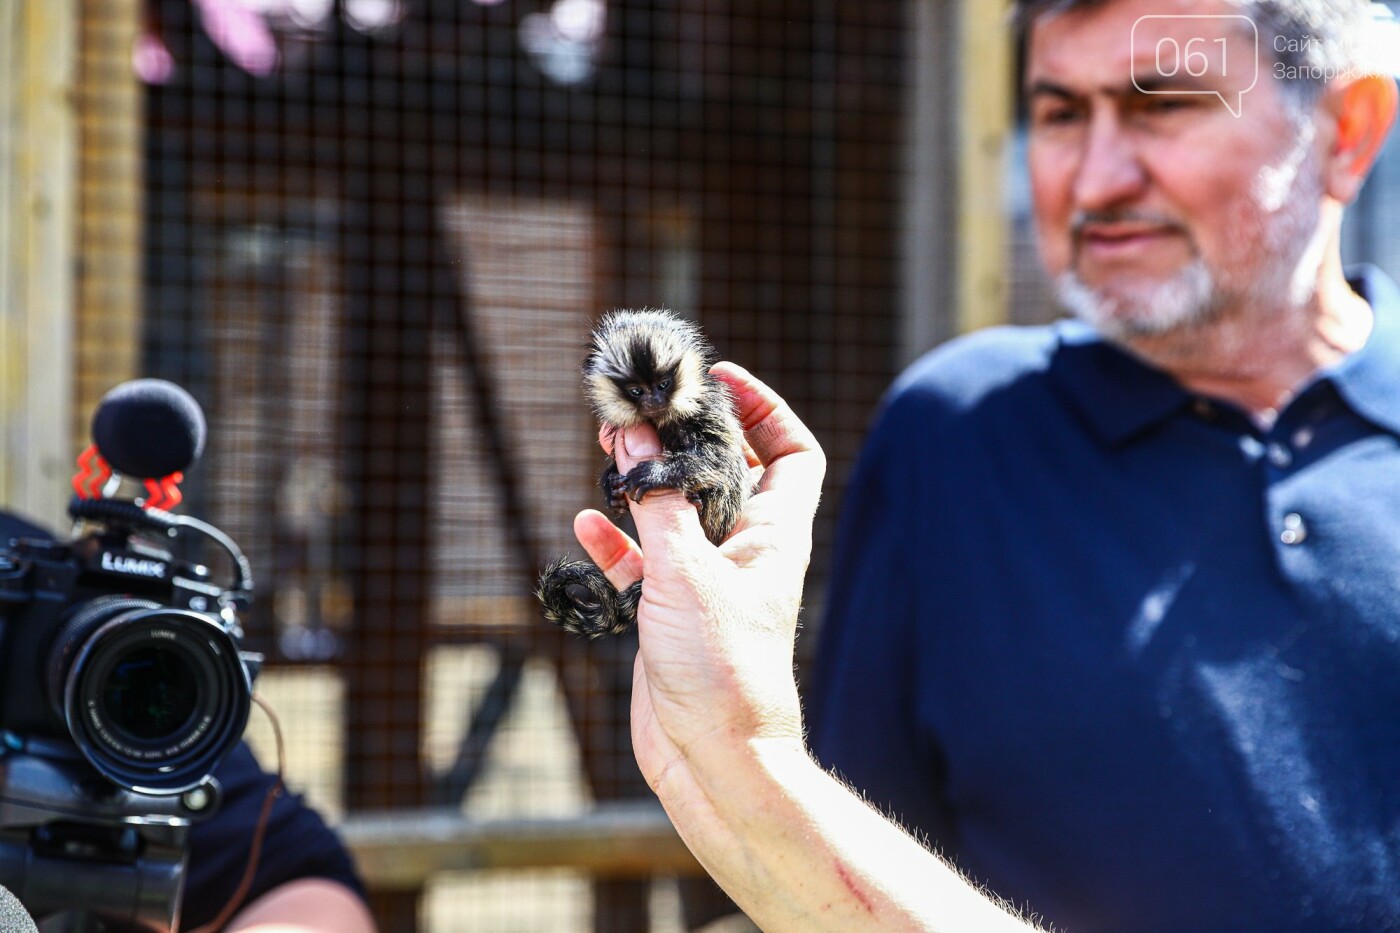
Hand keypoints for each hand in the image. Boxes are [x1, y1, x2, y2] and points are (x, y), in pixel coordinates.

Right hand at [572, 362, 825, 797]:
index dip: (765, 408)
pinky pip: (642, 562)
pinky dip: (616, 541)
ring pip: (675, 513)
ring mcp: (706, 582)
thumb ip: (658, 501)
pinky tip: (587, 524)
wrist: (716, 760)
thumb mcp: (686, 571)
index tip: (720, 378)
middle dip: (683, 437)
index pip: (792, 452)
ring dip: (643, 482)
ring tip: (607, 448)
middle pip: (722, 472)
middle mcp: (744, 551)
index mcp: (773, 534)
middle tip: (640, 411)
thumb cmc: (723, 669)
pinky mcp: (669, 614)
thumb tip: (637, 436)